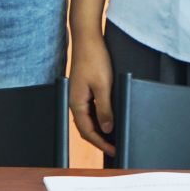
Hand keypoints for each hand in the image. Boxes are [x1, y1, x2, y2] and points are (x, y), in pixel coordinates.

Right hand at [67, 37, 116, 154]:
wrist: (87, 39)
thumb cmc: (94, 58)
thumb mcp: (103, 86)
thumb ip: (105, 109)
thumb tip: (108, 129)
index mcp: (76, 103)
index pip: (87, 131)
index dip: (101, 143)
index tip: (114, 150)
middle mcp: (75, 101)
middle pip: (86, 128)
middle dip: (100, 140)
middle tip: (115, 148)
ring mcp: (78, 95)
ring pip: (88, 119)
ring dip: (99, 130)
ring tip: (113, 137)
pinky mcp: (83, 89)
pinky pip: (90, 109)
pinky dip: (99, 118)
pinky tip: (108, 119)